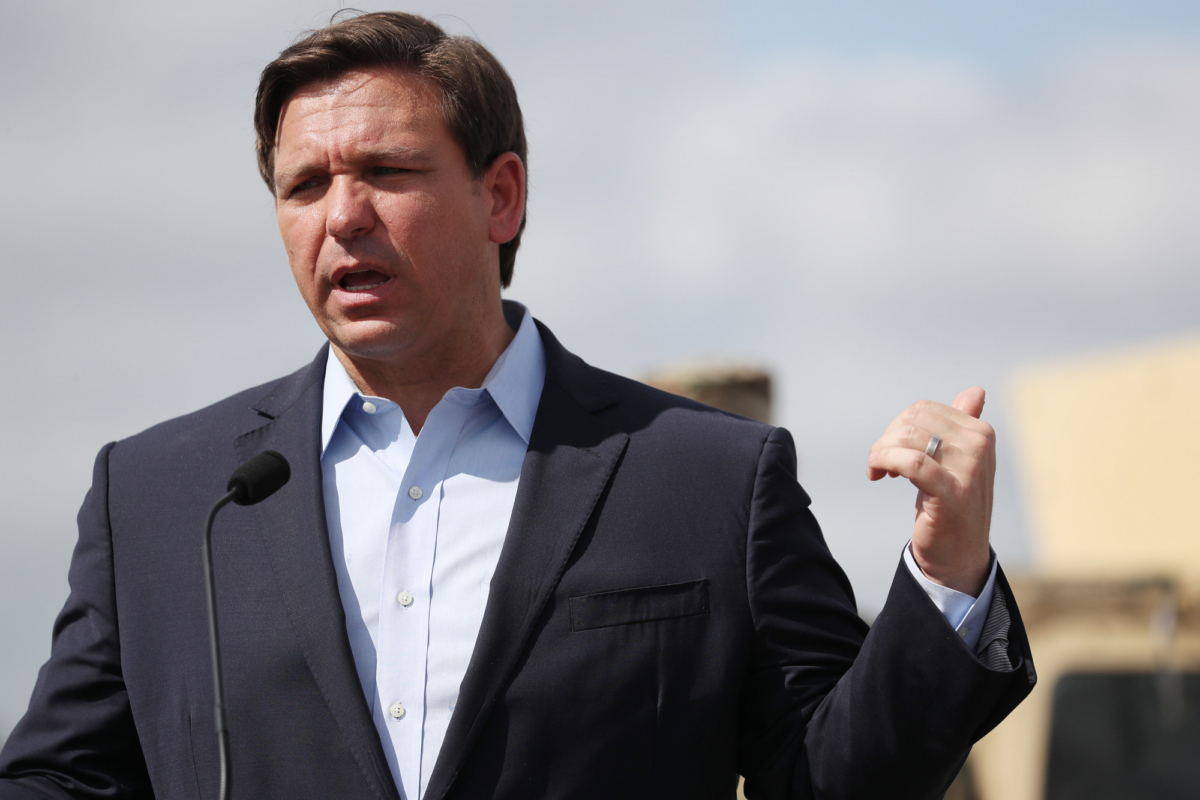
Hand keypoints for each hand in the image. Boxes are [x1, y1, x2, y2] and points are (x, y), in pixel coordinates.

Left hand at [867, 387, 994, 595]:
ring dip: (881, 453)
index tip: (891, 450)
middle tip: (879, 464)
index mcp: (980, 432)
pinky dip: (886, 462)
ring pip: (908, 439)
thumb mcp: (960, 460)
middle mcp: (979, 445)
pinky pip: (911, 463)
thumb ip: (963, 425)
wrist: (959, 554)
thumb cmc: (953, 504)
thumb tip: (975, 391)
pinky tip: (878, 474)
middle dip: (887, 439)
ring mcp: (969, 468)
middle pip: (912, 421)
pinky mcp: (952, 492)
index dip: (898, 427)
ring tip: (878, 471)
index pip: (924, 410)